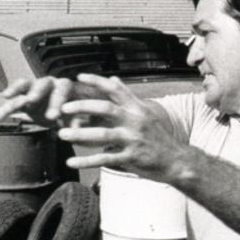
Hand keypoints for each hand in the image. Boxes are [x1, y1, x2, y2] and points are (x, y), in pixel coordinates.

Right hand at [0, 76, 76, 127]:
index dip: (57, 100)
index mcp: (64, 87)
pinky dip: (5, 103)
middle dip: (36, 91)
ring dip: (16, 90)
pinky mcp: (22, 98)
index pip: (63, 88)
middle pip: (42, 84)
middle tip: (31, 101)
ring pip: (24, 85)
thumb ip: (75, 123)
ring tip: (6, 97)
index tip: (52, 116)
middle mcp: (48, 84)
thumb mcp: (74, 119)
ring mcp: (33, 89)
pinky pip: (13, 98)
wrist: (59, 115)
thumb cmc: (69, 114)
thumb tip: (75, 131)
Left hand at [56, 73, 185, 181]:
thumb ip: (127, 97)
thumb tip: (113, 79)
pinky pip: (105, 159)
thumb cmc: (157, 136)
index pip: (115, 90)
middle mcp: (135, 121)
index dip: (96, 81)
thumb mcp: (144, 113)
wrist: (177, 160)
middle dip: (82, 106)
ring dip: (80, 134)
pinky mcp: (131, 158)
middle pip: (106, 109)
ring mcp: (133, 139)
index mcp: (136, 108)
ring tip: (61, 134)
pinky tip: (70, 162)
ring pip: (102, 135)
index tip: (78, 77)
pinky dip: (86, 161)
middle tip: (62, 108)